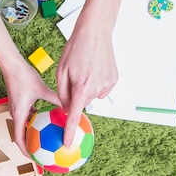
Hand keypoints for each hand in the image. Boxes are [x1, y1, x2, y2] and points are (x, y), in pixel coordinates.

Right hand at [3, 61, 60, 154]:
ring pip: (25, 127)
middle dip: (31, 147)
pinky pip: (29, 117)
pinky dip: (36, 123)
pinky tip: (50, 122)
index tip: (36, 160)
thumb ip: (56, 99)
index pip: (19, 140)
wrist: (12, 64)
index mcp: (18, 115)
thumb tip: (70, 108)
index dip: (26, 152)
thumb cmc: (24, 76)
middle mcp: (16, 114)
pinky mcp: (21, 103)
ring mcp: (18, 109)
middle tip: (43, 155)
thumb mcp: (42, 89)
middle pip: (22, 136)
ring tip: (46, 142)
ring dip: (33, 136)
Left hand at [56, 22, 116, 145]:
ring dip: (86, 88)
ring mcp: (107, 85)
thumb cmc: (75, 48)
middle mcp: (96, 89)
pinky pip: (101, 89)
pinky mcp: (114, 80)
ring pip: (92, 96)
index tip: (68, 143)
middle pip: (81, 103)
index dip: (70, 132)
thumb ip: (62, 93)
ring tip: (85, 69)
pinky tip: (94, 68)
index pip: (74, 116)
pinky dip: (96, 83)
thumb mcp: (61, 70)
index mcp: (81, 87)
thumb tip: (64, 109)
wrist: (96, 32)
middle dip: (76, 95)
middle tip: (74, 76)